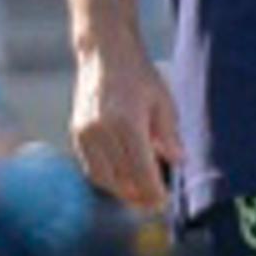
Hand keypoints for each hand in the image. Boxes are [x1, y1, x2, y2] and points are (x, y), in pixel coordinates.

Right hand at [68, 46, 182, 214]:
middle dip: (138, 195)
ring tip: (139, 195)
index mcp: (126, 122)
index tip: (163, 203)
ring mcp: (85, 131)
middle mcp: (102, 130)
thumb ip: (170, 134)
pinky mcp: (76, 131)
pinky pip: (90, 166)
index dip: (152, 191)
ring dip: (121, 190)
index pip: (140, 170)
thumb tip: (179, 162)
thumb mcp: (163, 101)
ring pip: (102, 177)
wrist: (105, 52)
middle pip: (121, 178)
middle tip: (154, 204)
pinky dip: (106, 177)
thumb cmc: (139, 74)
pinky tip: (121, 179)